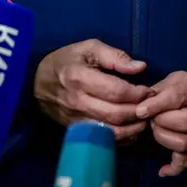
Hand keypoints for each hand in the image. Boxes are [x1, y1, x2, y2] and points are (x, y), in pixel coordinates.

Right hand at [33, 39, 153, 144]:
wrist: (35, 82)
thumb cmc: (66, 60)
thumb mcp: (88, 48)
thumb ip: (115, 56)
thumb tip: (140, 67)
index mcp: (81, 78)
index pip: (116, 91)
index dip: (138, 93)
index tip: (149, 90)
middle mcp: (78, 101)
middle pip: (116, 114)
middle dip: (140, 111)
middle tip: (151, 105)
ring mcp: (76, 119)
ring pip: (111, 131)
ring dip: (133, 128)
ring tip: (144, 118)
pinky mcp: (76, 130)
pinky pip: (103, 139)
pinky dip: (121, 137)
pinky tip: (130, 129)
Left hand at [135, 71, 186, 176]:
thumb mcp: (183, 77)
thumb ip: (163, 88)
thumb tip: (143, 102)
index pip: (180, 97)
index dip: (157, 105)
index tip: (140, 110)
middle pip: (184, 122)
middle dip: (161, 121)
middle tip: (152, 117)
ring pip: (185, 144)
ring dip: (163, 139)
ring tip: (158, 129)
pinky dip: (174, 168)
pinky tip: (162, 169)